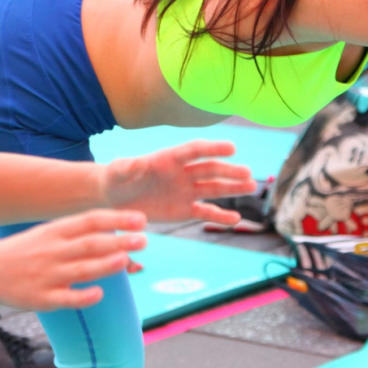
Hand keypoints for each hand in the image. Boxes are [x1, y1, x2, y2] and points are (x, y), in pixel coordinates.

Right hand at [0, 210, 147, 309]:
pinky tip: (99, 294)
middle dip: (119, 241)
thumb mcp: (47, 234)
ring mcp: (46, 275)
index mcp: (55, 231)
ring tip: (127, 260)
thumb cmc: (23, 251)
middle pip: (90, 244)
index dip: (117, 219)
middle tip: (144, 240)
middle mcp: (52, 250)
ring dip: (106, 265)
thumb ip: (78, 232)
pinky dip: (83, 296)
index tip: (141, 218)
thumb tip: (116, 230)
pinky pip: (65, 298)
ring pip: (81, 269)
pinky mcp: (40, 298)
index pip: (90, 220)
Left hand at [101, 140, 257, 223]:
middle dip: (228, 171)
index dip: (212, 149)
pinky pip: (205, 212)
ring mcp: (186, 191)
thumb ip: (128, 166)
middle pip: (210, 170)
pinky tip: (235, 219)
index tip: (232, 148)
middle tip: (247, 173)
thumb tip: (136, 163)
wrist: (116, 197)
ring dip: (232, 188)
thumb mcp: (118, 171)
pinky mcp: (184, 209)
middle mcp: (183, 173)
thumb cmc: (117, 178)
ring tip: (251, 186)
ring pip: (213, 189)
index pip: (195, 151)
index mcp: (169, 158)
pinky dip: (220, 216)